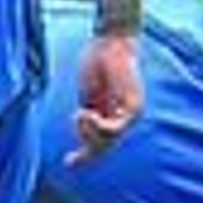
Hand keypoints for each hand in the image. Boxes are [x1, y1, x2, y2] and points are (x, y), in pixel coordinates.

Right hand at [70, 31, 142, 164]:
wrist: (111, 39)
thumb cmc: (97, 60)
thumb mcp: (88, 92)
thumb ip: (87, 114)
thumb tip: (81, 128)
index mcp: (112, 112)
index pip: (101, 142)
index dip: (85, 156)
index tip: (68, 164)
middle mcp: (125, 116)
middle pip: (104, 146)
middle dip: (86, 153)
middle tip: (71, 160)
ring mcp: (132, 113)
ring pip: (110, 140)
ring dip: (90, 133)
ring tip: (80, 114)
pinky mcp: (134, 106)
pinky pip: (116, 127)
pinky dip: (99, 126)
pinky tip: (86, 113)